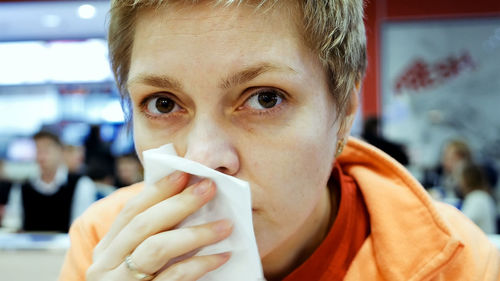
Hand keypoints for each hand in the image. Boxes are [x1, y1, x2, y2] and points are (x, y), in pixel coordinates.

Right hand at [86, 172, 232, 279]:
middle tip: (209, 189)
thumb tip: (186, 198)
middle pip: (143, 225)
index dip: (157, 190)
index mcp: (106, 250)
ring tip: (225, 225)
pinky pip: (175, 278)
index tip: (184, 173)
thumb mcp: (134, 261)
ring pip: (156, 249)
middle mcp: (106, 266)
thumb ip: (150, 236)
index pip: (130, 212)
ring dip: (194, 232)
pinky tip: (221, 256)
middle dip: (178, 203)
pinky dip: (200, 264)